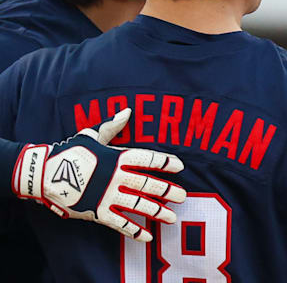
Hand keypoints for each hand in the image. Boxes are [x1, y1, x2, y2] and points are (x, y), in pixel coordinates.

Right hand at [13, 108, 186, 241]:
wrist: (42, 174)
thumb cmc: (68, 153)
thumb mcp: (90, 135)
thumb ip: (112, 127)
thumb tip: (128, 111)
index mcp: (115, 157)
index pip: (146, 158)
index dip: (164, 162)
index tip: (180, 166)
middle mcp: (115, 177)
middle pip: (146, 184)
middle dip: (166, 191)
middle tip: (183, 196)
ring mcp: (106, 196)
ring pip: (137, 205)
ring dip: (156, 212)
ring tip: (172, 217)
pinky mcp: (96, 212)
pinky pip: (119, 223)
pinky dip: (134, 231)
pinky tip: (148, 236)